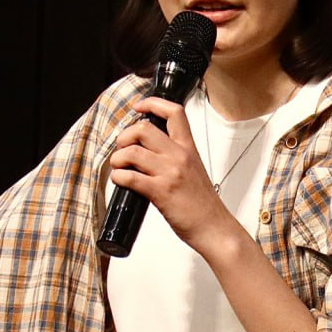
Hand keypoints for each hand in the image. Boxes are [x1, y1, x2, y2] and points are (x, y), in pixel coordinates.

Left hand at [108, 97, 240, 256]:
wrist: (214, 227)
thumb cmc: (203, 204)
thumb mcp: (194, 170)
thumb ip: (175, 157)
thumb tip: (149, 153)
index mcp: (188, 148)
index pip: (174, 113)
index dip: (153, 104)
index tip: (139, 107)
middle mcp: (179, 156)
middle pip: (143, 129)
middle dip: (125, 136)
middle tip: (123, 148)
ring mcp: (170, 173)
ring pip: (132, 152)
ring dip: (118, 159)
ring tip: (119, 167)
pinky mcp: (161, 192)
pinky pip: (130, 177)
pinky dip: (119, 177)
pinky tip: (120, 181)